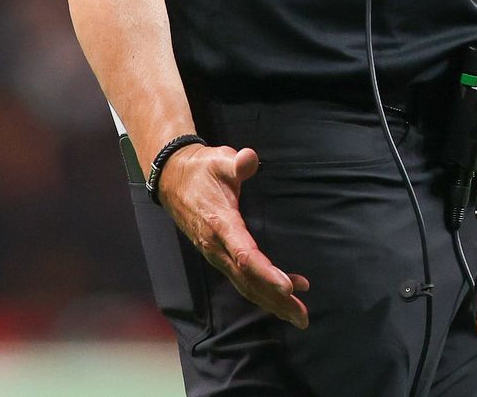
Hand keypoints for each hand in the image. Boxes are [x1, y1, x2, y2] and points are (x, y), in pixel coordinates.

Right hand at [160, 144, 309, 328]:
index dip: (266, 272)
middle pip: (249, 280)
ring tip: (298, 315)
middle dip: (276, 299)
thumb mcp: (219, 159)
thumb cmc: (202, 169)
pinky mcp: (219, 256)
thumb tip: (249, 159)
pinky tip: (284, 294)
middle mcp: (217, 246)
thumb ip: (236, 162)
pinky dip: (262, 291)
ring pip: (245, 285)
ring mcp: (216, 255)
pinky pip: (242, 280)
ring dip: (272, 302)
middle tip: (303, 316)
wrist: (173, 179)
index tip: (288, 287)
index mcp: (221, 224)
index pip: (245, 254)